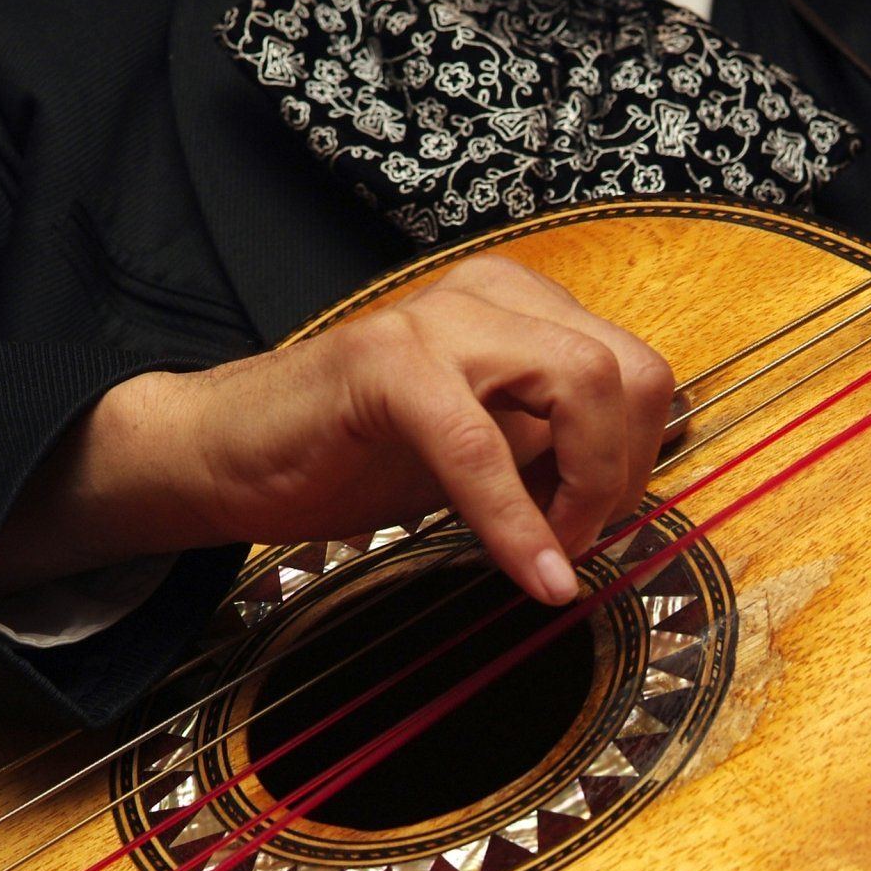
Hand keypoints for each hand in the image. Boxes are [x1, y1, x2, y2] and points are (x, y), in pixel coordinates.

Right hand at [0, 255, 675, 607]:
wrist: (230, 453)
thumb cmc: (354, 453)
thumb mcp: (485, 450)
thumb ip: (552, 448)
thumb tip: (632, 489)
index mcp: (523, 307)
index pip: (640, 370)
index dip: (639, 460)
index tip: (601, 527)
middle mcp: (492, 294)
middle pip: (632, 370)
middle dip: (625, 474)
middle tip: (582, 542)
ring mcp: (438, 318)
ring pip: (582, 383)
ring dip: (585, 490)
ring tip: (551, 554)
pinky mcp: (386, 360)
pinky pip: (482, 446)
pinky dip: (518, 524)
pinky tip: (532, 576)